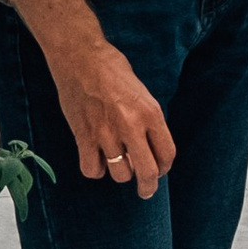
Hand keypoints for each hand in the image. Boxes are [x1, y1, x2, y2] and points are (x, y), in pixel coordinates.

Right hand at [53, 41, 175, 197]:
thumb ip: (148, 121)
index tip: (160, 170)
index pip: (167, 154)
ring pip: (120, 175)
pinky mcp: (84, 136)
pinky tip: (98, 159)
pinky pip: (92, 170)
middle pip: (147, 172)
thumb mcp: (142, 93)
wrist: (80, 57)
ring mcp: (106, 133)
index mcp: (151, 113)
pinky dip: (96, 170)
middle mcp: (131, 126)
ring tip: (118, 164)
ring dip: (121, 174)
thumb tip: (149, 149)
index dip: (165, 168)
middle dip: (148, 186)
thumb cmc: (113, 71)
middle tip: (146, 190)